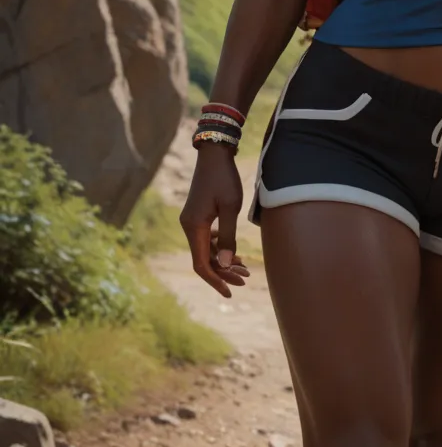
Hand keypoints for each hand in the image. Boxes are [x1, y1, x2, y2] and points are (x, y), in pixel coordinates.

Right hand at [179, 143, 249, 297]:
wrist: (214, 154)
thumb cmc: (224, 178)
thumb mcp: (230, 208)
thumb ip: (228, 237)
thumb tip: (226, 265)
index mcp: (194, 227)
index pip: (201, 264)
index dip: (215, 280)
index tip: (230, 292)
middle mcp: (189, 226)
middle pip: (205, 259)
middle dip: (224, 272)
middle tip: (246, 279)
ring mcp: (192, 221)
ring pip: (207, 249)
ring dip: (224, 260)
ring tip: (245, 268)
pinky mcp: (198, 215)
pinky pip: (207, 239)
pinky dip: (220, 247)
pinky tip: (235, 252)